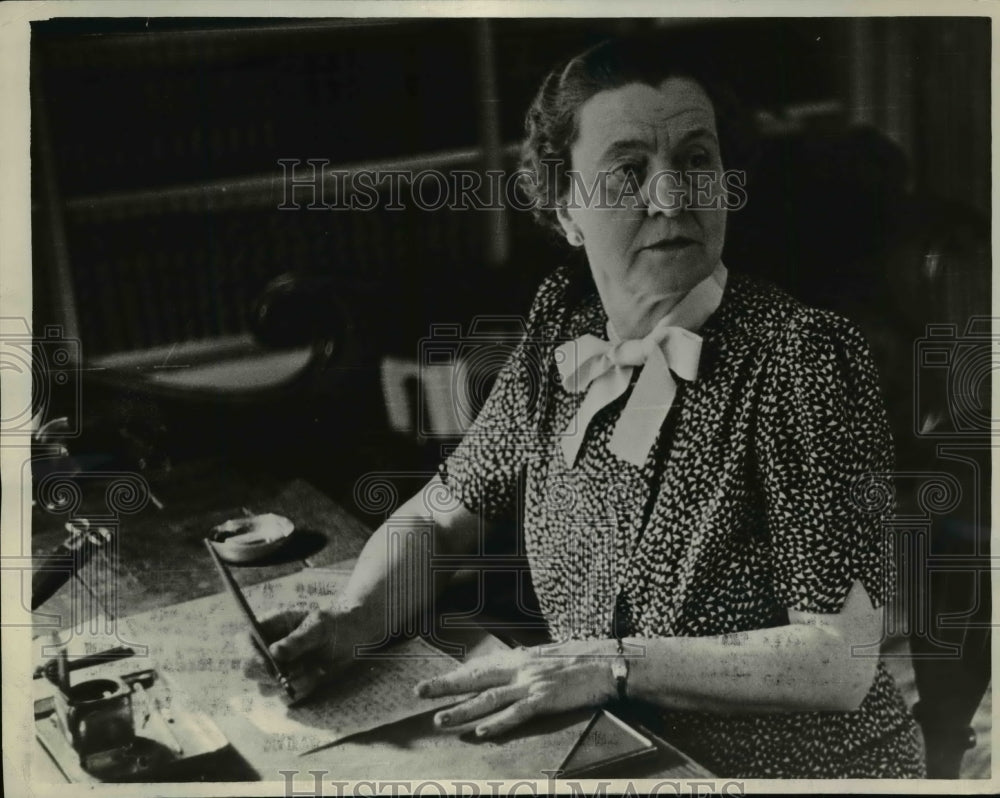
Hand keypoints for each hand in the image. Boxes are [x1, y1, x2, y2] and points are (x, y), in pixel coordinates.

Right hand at [253, 604, 367, 695]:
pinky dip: (302, 690)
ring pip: (267, 688)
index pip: (244, 642)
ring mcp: (275, 669)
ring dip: (293, 683)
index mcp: (269, 627)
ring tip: (315, 668)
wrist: (352, 638)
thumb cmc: (333, 624)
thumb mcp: (319, 626)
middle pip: (249, 670)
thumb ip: (298, 639)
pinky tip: (317, 675)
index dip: (250, 654)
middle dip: (272, 675)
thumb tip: (274, 652)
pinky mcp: (287, 685)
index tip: (269, 664)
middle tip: (298, 669)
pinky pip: (284, 698)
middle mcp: (266, 650)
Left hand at [414, 640, 617, 738]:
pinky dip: (499, 723)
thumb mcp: (545, 659)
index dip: (454, 677)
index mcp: (519, 658)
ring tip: (441, 720)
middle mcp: (521, 669)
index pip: (479, 669)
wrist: (607, 663)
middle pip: (476, 679)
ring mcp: (532, 684)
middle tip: (420, 693)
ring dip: (463, 710)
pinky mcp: (546, 699)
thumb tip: (506, 672)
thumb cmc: (579, 662)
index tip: (431, 684)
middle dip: (446, 687)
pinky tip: (482, 732)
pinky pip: (518, 714)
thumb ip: (524, 667)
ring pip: (489, 698)